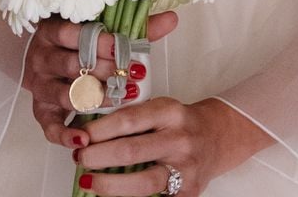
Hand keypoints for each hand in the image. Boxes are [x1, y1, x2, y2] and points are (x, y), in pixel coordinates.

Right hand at [23, 12, 177, 147]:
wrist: (49, 56)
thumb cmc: (81, 42)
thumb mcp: (102, 29)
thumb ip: (136, 26)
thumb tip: (171, 19)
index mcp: (54, 30)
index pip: (74, 34)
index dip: (99, 43)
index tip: (124, 50)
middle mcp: (42, 57)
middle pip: (71, 65)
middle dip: (103, 72)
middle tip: (131, 78)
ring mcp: (40, 85)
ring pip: (64, 94)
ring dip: (94, 100)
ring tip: (120, 101)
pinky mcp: (40, 110)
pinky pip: (49, 125)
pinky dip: (65, 134)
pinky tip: (84, 138)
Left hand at [75, 96, 273, 195]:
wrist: (217, 137)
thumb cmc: (180, 122)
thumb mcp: (160, 109)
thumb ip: (133, 119)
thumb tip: (90, 133)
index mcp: (169, 112)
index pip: (128, 120)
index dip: (99, 130)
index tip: (81, 136)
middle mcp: (179, 139)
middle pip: (131, 150)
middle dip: (98, 156)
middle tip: (80, 158)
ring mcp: (185, 168)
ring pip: (142, 182)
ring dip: (109, 184)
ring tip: (89, 180)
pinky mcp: (188, 193)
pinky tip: (112, 195)